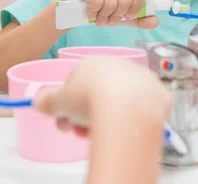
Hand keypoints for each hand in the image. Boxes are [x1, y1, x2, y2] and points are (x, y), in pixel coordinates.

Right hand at [33, 57, 171, 135]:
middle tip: (79, 132)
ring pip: (121, 101)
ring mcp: (140, 78)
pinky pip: (142, 109)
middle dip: (85, 114)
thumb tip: (39, 100)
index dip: (68, 105)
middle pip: (98, 93)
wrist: (126, 109)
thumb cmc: (89, 101)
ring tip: (99, 134)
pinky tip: (125, 130)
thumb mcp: (58, 102)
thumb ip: (47, 100)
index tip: (65, 121)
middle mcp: (118, 66)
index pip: (77, 83)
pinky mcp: (158, 94)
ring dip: (107, 118)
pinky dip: (133, 119)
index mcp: (92, 63)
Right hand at [62, 0, 157, 28]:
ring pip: (110, 2)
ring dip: (104, 17)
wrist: (73, 10)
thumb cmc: (101, 11)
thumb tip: (155, 22)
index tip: (128, 17)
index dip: (136, 7)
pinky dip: (93, 13)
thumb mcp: (122, 17)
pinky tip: (90, 14)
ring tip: (99, 20)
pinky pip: (96, 1)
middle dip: (117, 16)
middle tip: (109, 22)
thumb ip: (139, 19)